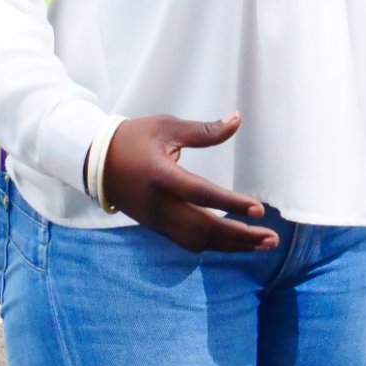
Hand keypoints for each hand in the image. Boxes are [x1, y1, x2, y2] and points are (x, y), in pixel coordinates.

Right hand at [98, 113, 278, 252]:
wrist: (94, 162)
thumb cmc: (132, 138)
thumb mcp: (167, 127)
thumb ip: (204, 130)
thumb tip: (236, 120)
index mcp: (162, 177)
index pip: (202, 195)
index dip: (231, 204)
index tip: (259, 210)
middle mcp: (161, 205)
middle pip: (205, 229)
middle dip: (240, 237)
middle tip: (271, 239)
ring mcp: (158, 220)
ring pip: (199, 241)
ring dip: (231, 245)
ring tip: (261, 244)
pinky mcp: (157, 226)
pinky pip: (188, 242)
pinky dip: (214, 245)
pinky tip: (234, 243)